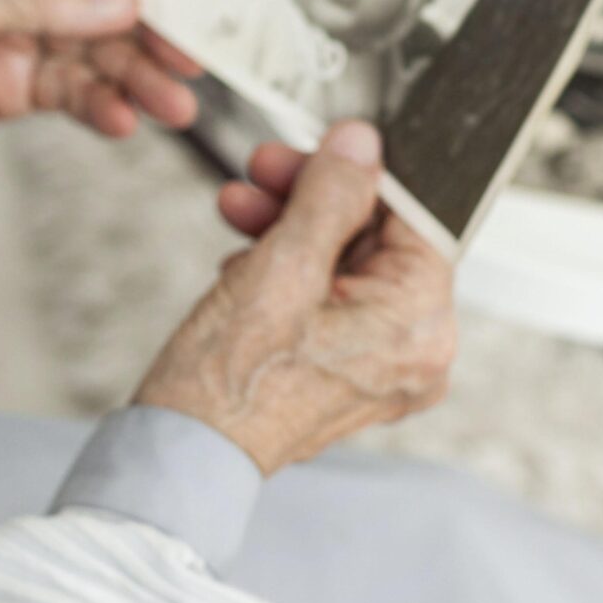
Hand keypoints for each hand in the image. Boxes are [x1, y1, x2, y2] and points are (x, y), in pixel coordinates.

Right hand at [133, 121, 457, 473]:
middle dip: (314, 199)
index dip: (361, 174)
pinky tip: (246, 257)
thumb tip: (359, 148)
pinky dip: (291, 270)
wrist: (184, 455)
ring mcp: (381, 367)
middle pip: (377, 240)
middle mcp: (414, 352)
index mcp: (419, 326)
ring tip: (239, 209)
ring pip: (347, 265)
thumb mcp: (280, 266)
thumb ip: (329, 196)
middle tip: (264, 171)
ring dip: (293, 228)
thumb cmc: (229, 385)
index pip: (413, 218)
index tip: (322, 148)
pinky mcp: (346, 372)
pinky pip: (332, 299)